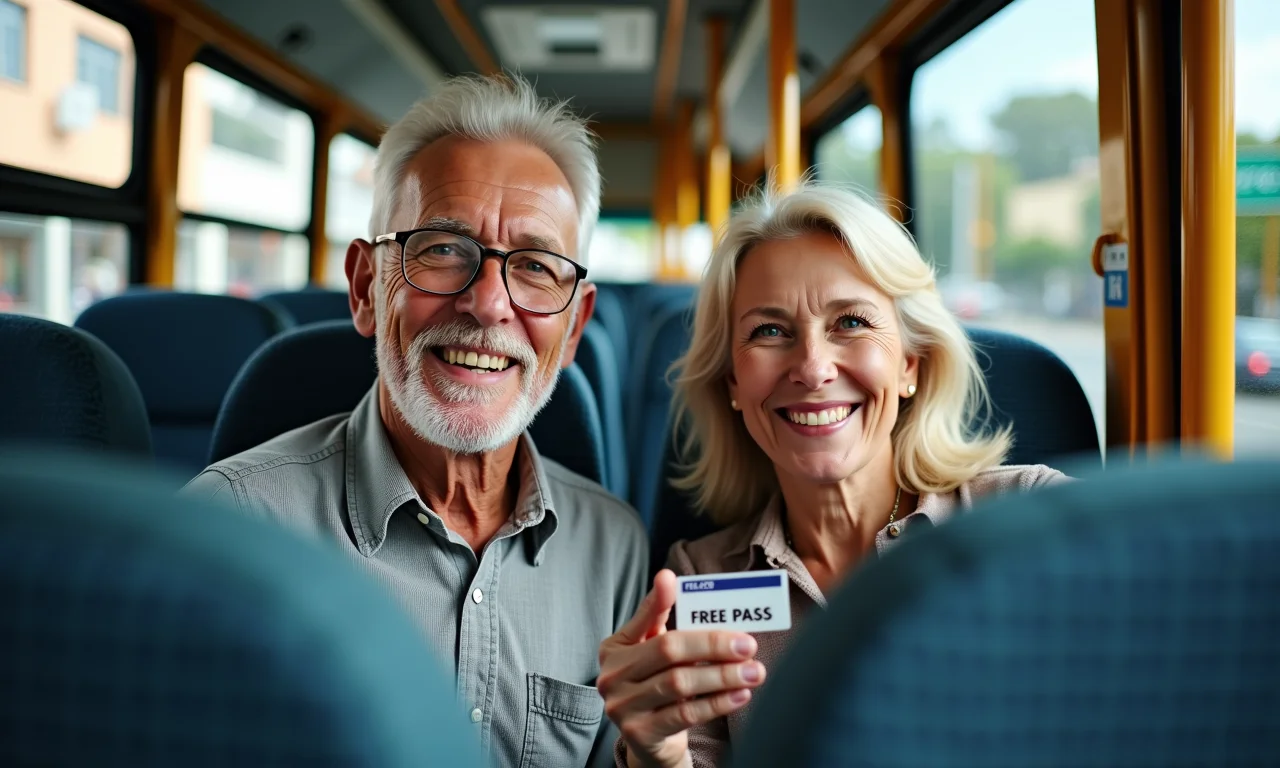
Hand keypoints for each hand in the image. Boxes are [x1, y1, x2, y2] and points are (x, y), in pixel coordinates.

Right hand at [596, 570, 764, 767]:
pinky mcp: (640, 733)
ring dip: (723, 676)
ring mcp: (622, 706)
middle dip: (712, 645)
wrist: (649, 740)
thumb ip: (663, 620)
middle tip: (747, 645)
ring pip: (680, 683)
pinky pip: (686, 714)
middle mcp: (612, 675)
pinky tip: (740, 694)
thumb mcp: (654, 652)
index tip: (673, 579)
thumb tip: (669, 579)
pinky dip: (717, 703)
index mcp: (615, 648)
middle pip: (668, 651)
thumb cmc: (657, 685)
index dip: (658, 600)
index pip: (643, 620)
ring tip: (754, 671)